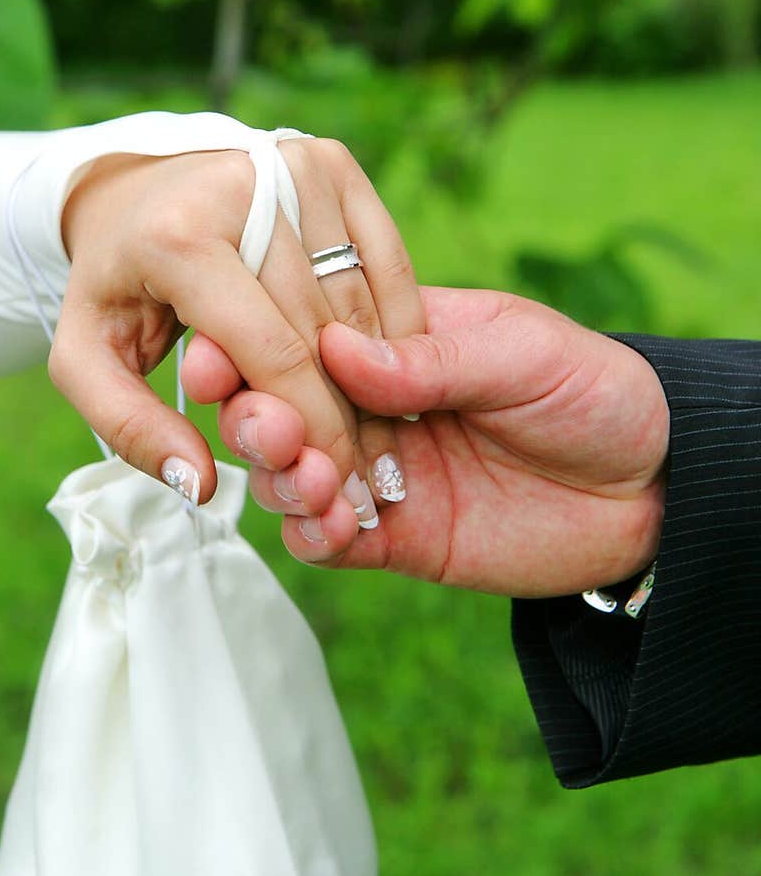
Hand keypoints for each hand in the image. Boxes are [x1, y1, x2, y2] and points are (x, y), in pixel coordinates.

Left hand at [50, 138, 422, 508]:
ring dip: (379, 386)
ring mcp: (297, 166)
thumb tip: (200, 485)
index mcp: (180, 238)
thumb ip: (131, 429)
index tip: (333, 483)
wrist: (129, 190)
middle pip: (324, 333)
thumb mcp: (87, 361)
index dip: (313, 428)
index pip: (273, 352)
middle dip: (348, 418)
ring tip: (379, 446)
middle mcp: (247, 187)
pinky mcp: (332, 162)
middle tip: (361, 479)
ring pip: (361, 306)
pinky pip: (388, 267)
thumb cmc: (114, 288)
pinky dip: (396, 333)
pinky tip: (391, 386)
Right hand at [189, 287, 668, 595]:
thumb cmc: (597, 394)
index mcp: (393, 341)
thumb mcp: (524, 354)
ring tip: (310, 478)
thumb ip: (432, 359)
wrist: (652, 490)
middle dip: (256, 417)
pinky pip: (324, 540)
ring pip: (285, 477)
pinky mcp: (394, 538)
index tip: (223, 354)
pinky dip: (312, 533)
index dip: (253, 343)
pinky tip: (335, 524)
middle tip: (273, 428)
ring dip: (279, 478)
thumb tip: (336, 349)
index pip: (302, 335)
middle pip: (276, 407)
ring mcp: (376, 473)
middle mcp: (370, 407)